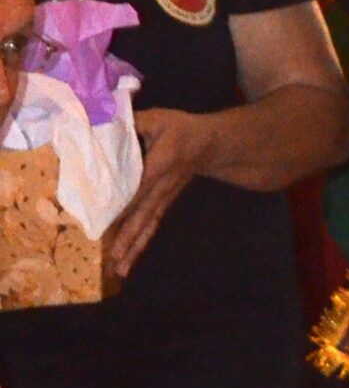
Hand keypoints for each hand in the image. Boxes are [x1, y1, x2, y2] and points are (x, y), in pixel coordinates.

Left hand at [107, 108, 212, 279]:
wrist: (209, 144)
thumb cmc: (180, 129)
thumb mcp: (158, 118)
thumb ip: (132, 124)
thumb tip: (101, 129)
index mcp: (162, 163)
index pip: (139, 186)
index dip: (124, 204)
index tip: (107, 221)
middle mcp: (164, 186)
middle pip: (145, 214)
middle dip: (129, 236)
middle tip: (114, 257)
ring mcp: (165, 198)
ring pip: (149, 225)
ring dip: (135, 247)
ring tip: (121, 269)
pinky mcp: (164, 203)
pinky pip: (152, 225)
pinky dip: (141, 243)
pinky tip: (130, 259)